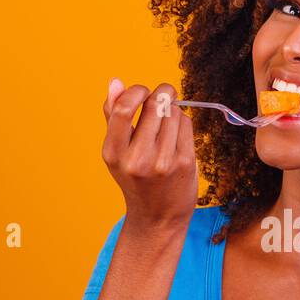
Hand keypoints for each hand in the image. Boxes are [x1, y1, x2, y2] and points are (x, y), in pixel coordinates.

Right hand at [101, 79, 197, 227]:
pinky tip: (176, 137)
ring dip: (173, 110)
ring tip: (167, 124)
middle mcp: (137, 158)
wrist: (158, 217)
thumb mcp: (117, 152)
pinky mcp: (185, 162)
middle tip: (164, 96)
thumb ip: (113, 116)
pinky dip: (182, 124)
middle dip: (162, 93)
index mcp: (114, 153)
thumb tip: (116, 82)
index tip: (142, 92)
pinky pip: (187, 124)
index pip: (123, 109)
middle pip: (155, 104)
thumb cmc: (136, 179)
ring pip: (174, 112)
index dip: (136, 91)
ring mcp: (163, 161)